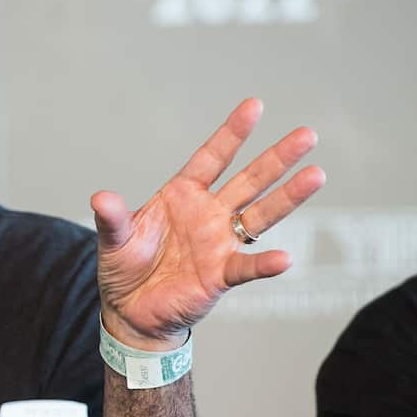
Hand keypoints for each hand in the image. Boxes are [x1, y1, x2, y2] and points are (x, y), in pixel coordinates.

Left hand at [92, 98, 325, 349]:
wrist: (130, 310)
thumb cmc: (125, 267)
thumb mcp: (113, 239)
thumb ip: (112, 218)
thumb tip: (101, 198)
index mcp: (182, 196)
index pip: (211, 159)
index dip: (231, 134)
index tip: (254, 106)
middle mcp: (208, 214)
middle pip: (248, 181)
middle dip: (276, 158)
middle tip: (307, 135)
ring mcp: (219, 243)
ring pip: (260, 215)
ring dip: (287, 197)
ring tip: (316, 175)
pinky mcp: (221, 275)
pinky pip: (247, 267)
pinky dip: (264, 264)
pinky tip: (284, 259)